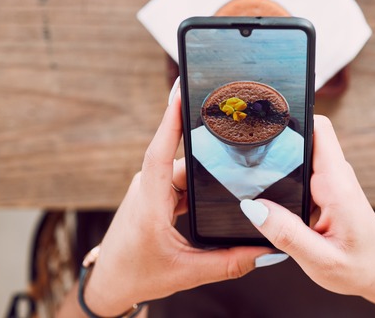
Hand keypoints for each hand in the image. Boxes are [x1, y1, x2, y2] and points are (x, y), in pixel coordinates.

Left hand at [81, 84, 274, 315]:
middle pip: (182, 157)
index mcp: (149, 203)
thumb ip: (229, 263)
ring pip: (183, 168)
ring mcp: (150, 189)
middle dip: (208, 142)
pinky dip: (199, 179)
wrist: (110, 284)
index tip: (180, 91)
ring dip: (206, 165)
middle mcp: (147, 188)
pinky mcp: (155, 194)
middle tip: (235, 120)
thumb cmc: (136, 275)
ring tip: (236, 155)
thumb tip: (264, 251)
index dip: (171, 119)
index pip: (159, 151)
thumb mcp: (187, 272)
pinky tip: (220, 180)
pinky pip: (180, 178)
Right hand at [239, 115, 374, 304]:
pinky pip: (303, 169)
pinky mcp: (327, 189)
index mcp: (337, 186)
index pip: (319, 129)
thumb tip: (253, 207)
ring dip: (278, 158)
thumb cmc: (360, 269)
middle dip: (275, 138)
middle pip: (304, 135)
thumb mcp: (320, 261)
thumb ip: (286, 234)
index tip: (262, 123)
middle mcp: (336, 176)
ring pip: (302, 152)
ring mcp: (332, 181)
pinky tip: (266, 190)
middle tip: (243, 153)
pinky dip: (284, 174)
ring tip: (248, 171)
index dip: (292, 118)